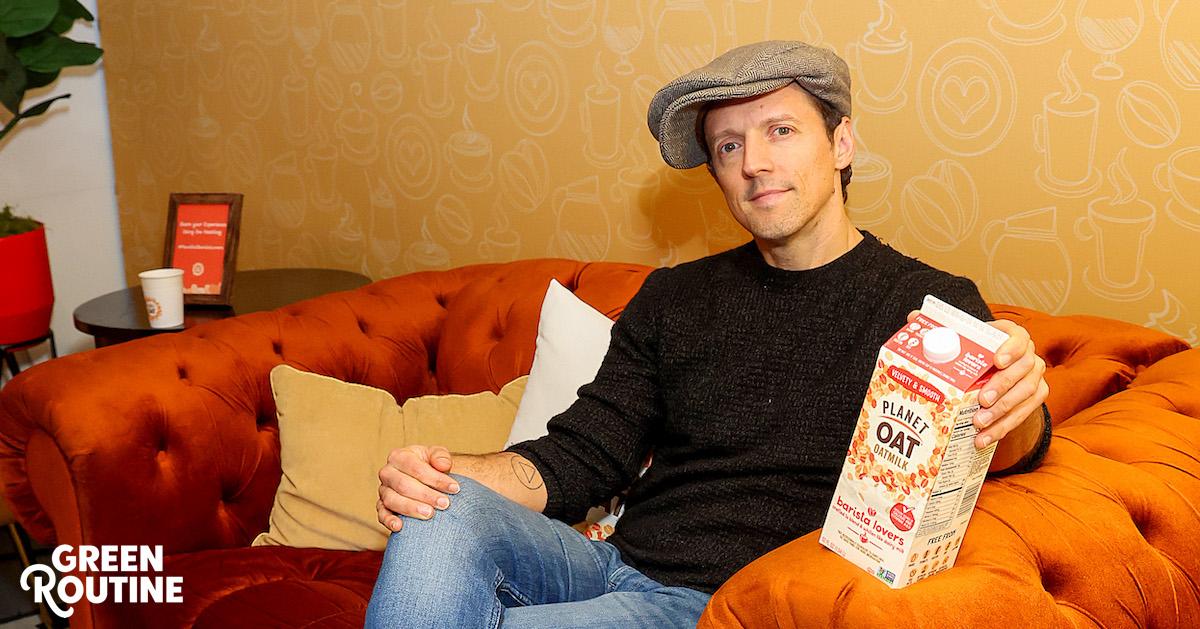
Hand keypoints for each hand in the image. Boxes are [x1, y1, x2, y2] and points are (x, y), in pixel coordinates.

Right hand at [377, 445, 460, 531]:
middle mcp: (387, 472)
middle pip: (403, 485)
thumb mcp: (437, 455)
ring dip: (411, 508)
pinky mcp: (381, 506)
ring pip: (392, 500)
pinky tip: (399, 527)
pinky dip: (388, 520)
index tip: (454, 488)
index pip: (416, 467)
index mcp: (399, 456)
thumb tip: (443, 465)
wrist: (424, 478)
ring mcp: (383, 490)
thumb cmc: (431, 465)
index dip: (435, 478)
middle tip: (444, 504)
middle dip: (426, 495)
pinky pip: (381, 514)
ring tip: (430, 514)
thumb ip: (441, 456)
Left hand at [905, 312, 1047, 449]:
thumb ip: (941, 328)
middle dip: (1003, 386)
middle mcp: (1028, 355)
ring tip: (980, 423)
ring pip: (1026, 393)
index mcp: (1011, 335)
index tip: (997, 361)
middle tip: (982, 400)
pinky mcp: (1035, 396)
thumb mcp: (962, 339)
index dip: (1011, 349)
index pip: (1019, 337)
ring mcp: (1034, 376)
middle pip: (1024, 369)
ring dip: (1003, 412)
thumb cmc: (977, 352)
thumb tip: (913, 317)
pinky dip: (1005, 426)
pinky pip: (1025, 413)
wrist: (995, 372)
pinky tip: (986, 437)